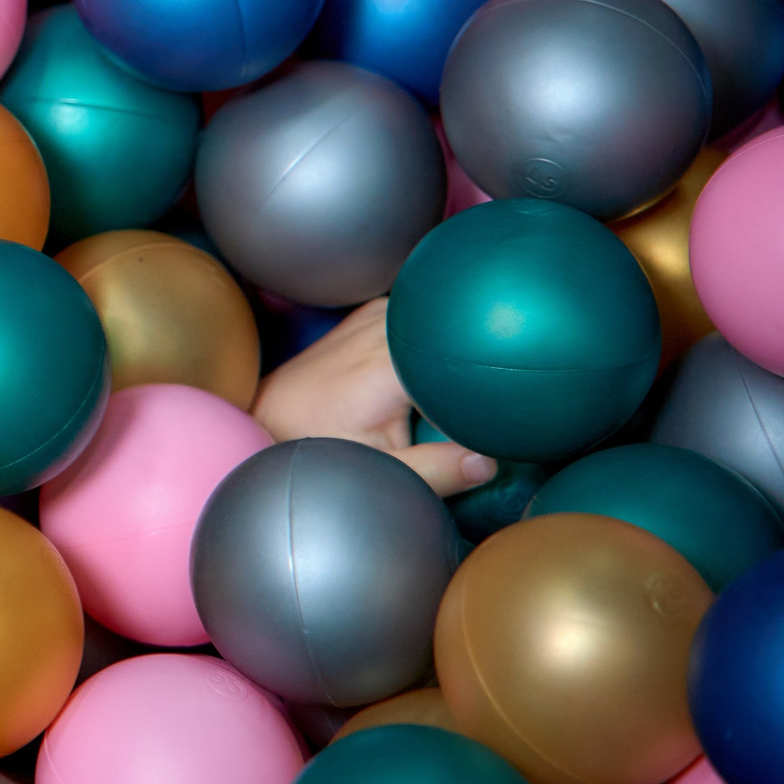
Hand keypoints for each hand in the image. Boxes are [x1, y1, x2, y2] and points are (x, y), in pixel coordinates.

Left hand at [251, 297, 498, 497]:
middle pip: (455, 332)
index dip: (490, 375)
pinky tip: (449, 361)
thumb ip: (433, 470)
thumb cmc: (322, 444)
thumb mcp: (378, 468)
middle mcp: (381, 328)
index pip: (459, 353)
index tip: (511, 398)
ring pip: (440, 320)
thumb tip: (487, 463)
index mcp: (385, 366)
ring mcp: (377, 314)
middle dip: (480, 359)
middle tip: (502, 388)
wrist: (271, 415)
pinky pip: (424, 316)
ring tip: (478, 376)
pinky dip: (440, 336)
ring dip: (460, 345)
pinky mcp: (376, 313)